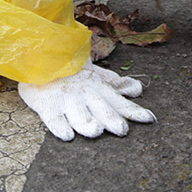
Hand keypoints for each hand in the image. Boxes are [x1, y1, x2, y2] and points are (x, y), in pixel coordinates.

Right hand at [18, 60, 154, 140]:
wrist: (41, 56)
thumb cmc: (71, 71)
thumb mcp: (95, 76)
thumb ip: (115, 85)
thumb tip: (138, 90)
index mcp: (99, 89)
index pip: (119, 103)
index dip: (134, 111)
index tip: (150, 119)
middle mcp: (86, 95)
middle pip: (101, 110)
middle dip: (111, 119)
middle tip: (121, 129)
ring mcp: (67, 100)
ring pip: (79, 116)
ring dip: (87, 123)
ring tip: (95, 130)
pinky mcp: (47, 105)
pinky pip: (53, 119)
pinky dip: (60, 127)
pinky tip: (67, 135)